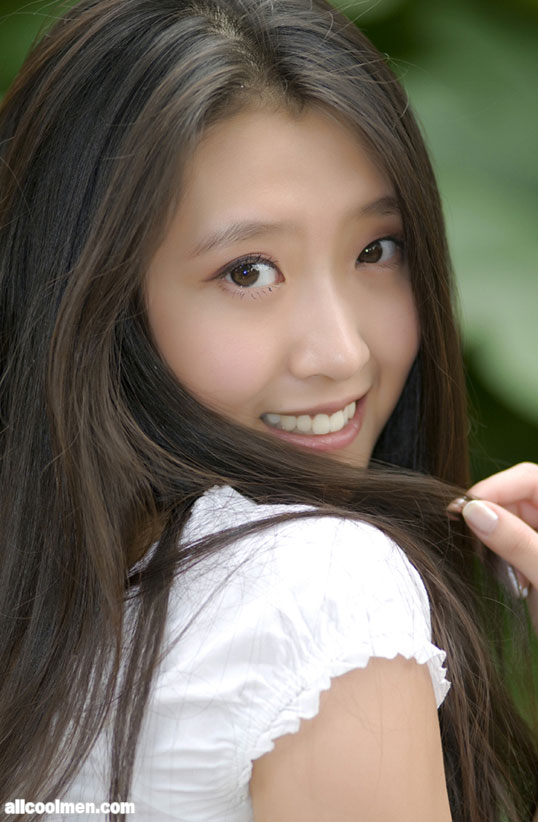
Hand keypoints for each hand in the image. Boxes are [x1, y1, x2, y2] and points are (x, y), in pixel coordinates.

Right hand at [456, 463, 537, 632]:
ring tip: (494, 564)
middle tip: (465, 534)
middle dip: (491, 513)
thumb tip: (474, 511)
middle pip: (517, 498)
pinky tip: (509, 581)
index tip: (464, 508)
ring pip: (511, 523)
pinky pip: (515, 548)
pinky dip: (504, 559)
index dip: (494, 487)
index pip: (529, 478)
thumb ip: (515, 540)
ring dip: (495, 538)